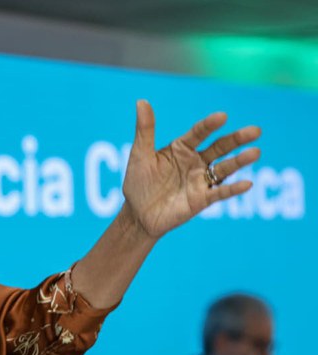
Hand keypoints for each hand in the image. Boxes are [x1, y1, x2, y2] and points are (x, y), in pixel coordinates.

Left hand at [122, 100, 261, 237]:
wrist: (137, 214)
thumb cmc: (138, 183)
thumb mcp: (140, 154)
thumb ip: (145, 130)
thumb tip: (141, 101)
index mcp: (181, 148)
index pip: (199, 133)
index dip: (210, 125)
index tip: (222, 116)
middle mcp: (195, 162)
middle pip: (220, 147)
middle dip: (237, 139)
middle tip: (255, 131)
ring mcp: (200, 180)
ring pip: (224, 168)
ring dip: (240, 161)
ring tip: (256, 152)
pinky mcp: (201, 200)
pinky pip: (220, 193)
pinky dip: (233, 189)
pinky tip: (247, 183)